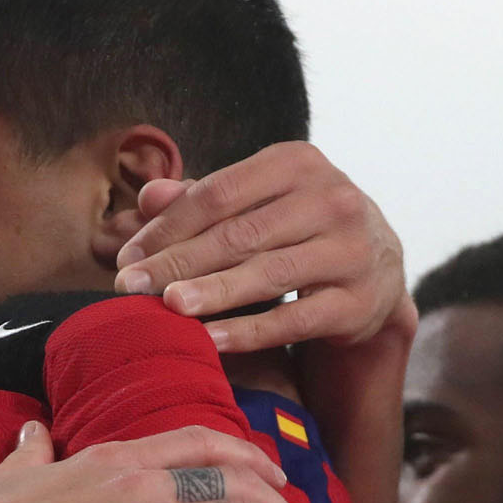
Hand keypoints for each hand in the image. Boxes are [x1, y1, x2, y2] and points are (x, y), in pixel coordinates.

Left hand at [113, 143, 414, 355]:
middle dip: (178, 263)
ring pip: (269, 274)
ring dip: (213, 292)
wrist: (376, 267)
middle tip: (131, 288)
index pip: (218, 194)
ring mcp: (352, 250)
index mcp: (298, 162)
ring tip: (168, 308)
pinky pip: (296, 319)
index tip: (126, 258)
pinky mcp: (359, 301)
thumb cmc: (298, 228)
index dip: (167, 227)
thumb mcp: (257, 203)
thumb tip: (148, 196)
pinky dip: (251, 331)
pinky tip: (211, 339)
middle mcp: (333, 199)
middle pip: (239, 234)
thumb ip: (203, 199)